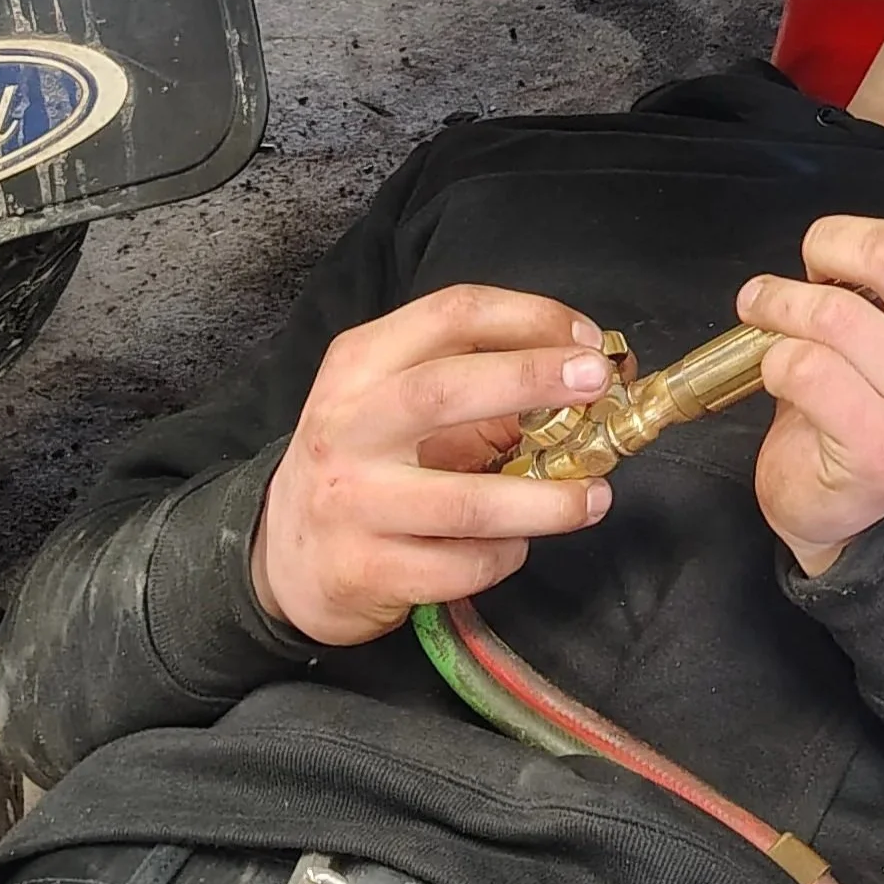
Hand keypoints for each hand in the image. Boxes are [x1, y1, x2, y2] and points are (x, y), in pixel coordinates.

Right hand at [252, 285, 616, 645]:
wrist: (285, 558)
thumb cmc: (367, 466)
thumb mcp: (398, 404)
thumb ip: (483, 383)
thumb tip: (596, 376)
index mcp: (360, 365)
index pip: (450, 315)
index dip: (530, 318)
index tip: (586, 341)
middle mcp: (347, 426)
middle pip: (445, 390)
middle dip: (533, 380)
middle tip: (598, 385)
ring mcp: (351, 501)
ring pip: (468, 501)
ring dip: (549, 500)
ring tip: (594, 497)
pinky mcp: (365, 569)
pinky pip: (461, 564)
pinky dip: (506, 555)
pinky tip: (515, 546)